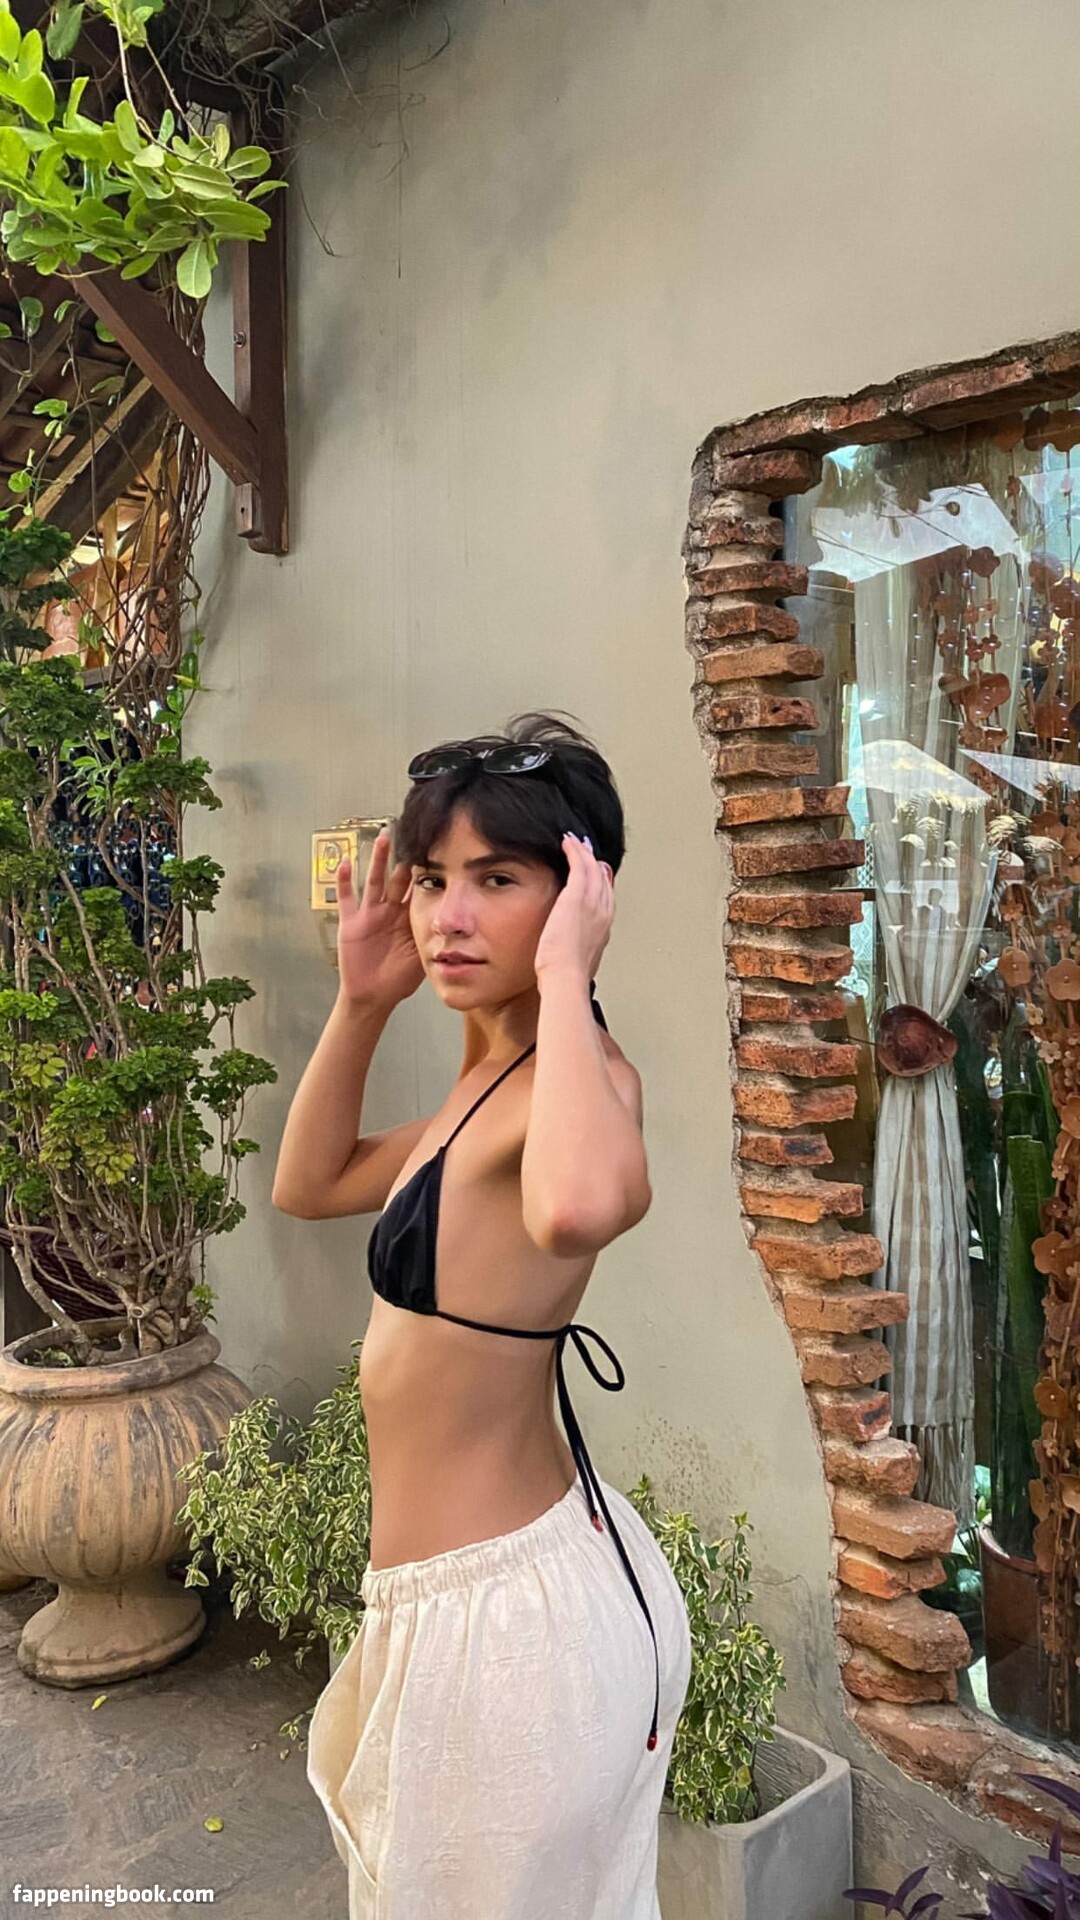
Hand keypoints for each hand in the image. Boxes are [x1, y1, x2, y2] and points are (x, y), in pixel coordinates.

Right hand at [335, 828, 424, 1007]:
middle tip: (411, 832)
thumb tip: (459, 926)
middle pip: (397, 878)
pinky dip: (344, 882)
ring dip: (378, 860)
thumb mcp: (422, 956)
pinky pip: (346, 899)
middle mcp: (390, 910)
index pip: (418, 888)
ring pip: (375, 881)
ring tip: (383, 838)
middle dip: (403, 857)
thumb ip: (434, 938)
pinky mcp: (351, 923)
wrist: (373, 996)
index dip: (425, 871)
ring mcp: (370, 915)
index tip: (435, 848)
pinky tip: (346, 864)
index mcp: (408, 917)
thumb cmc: (399, 978)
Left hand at [533, 832, 613, 986]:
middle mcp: (603, 911)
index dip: (601, 881)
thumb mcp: (580, 961)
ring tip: (575, 842)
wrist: (566, 976)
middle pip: (603, 879)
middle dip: (594, 862)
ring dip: (584, 853)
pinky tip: (568, 843)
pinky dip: (575, 851)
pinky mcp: (576, 896)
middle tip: (586, 850)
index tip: (595, 872)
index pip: (606, 896)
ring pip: (593, 868)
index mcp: (604, 928)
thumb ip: (580, 950)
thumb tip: (572, 952)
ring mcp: (592, 902)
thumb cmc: (568, 975)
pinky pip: (579, 865)